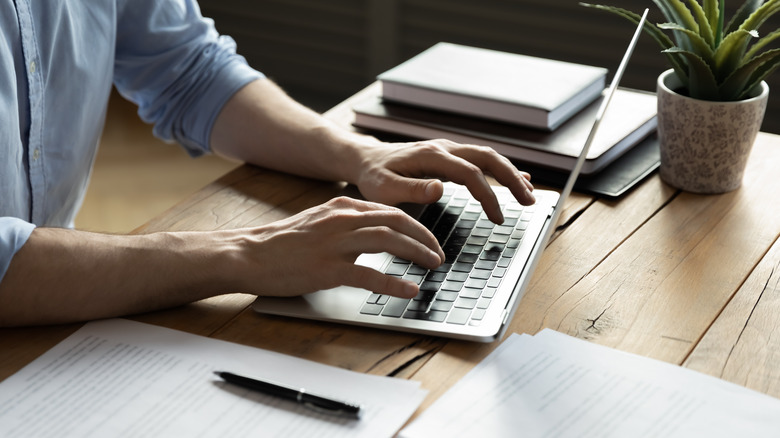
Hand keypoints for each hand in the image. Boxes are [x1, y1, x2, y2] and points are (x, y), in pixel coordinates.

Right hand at [226, 196, 444, 297]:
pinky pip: (369, 275)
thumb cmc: (281, 243)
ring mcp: (335, 244)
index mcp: (341, 208)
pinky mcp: (327, 269)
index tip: (429, 239)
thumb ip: (346, 223)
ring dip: (417, 253)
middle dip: (424, 237)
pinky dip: (393, 283)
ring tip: (433, 266)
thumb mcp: (318, 222)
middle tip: (438, 254)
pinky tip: (409, 290)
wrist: (248, 253)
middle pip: (397, 222)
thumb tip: (375, 232)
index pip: (390, 211)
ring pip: (389, 241)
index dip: (416, 225)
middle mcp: (342, 220)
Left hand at [352, 138, 534, 223]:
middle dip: (512, 179)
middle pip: (488, 158)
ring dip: (510, 174)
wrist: (365, 159)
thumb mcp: (384, 188)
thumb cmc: (373, 177)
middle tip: (530, 201)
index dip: (488, 195)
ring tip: (528, 195)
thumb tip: (440, 188)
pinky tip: (518, 178)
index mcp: (431, 156)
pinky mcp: (449, 156)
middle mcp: (444, 148)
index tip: (498, 218)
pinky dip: (500, 169)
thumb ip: (412, 189)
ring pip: (488, 156)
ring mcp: (448, 149)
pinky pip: (480, 160)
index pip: (470, 173)